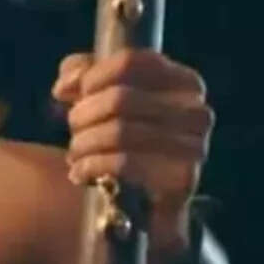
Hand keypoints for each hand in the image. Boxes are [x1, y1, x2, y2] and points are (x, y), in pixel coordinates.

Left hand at [52, 50, 213, 263]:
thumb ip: (82, 74)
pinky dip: (92, 166)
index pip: (132, 61)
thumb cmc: (122, 137)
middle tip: (72, 129)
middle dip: (83, 115)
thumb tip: (66, 87)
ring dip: (84, 143)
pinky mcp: (181, 179)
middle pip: (122, 98)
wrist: (147, 202)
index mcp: (183, 82)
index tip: (72, 93)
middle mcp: (196, 111)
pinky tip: (79, 173)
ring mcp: (194, 146)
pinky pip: (125, 164)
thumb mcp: (102, 96)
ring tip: (75, 153)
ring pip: (120, 131)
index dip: (93, 75)